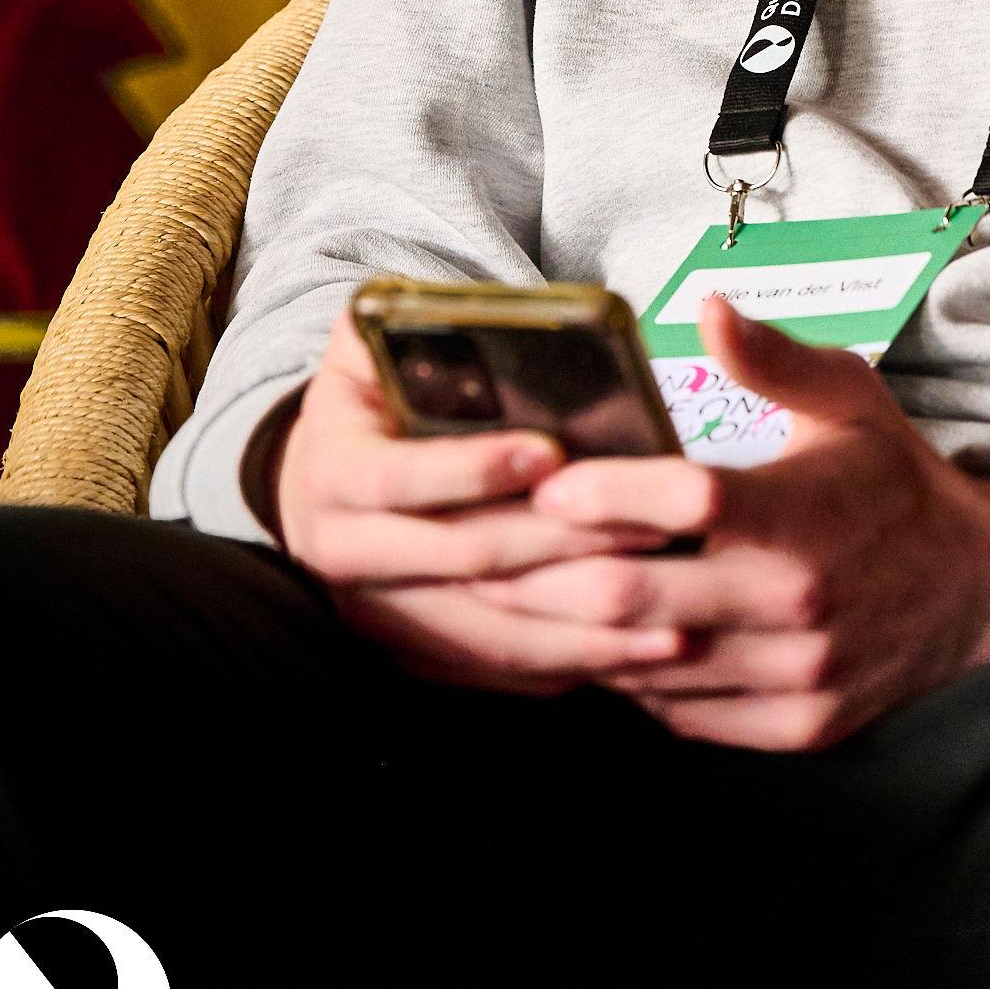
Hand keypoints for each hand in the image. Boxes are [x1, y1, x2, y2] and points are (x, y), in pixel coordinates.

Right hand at [273, 306, 700, 695]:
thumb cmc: (374, 397)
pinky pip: (498, 670)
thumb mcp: (374, 343)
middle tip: (651, 524)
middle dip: (561, 542)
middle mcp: (344, 553)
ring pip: (489, 632)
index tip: (551, 453)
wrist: (320, 484)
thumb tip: (500, 319)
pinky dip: (569, 662)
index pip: (399, 477)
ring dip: (583, 626)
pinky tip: (638, 650)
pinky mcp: (414, 655)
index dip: (473, 469)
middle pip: (463, 559)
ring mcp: (379, 616)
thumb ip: (419, 323)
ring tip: (669, 610)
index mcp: (332, 471)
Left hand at [472, 294, 989, 748]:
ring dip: (578, 635)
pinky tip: (601, 645)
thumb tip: (707, 304)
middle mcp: (798, 603)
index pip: (684, 502)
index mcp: (804, 515)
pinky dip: (632, 683)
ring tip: (522, 601)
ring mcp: (796, 675)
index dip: (604, 492)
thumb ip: (772, 359)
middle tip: (493, 552)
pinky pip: (682, 717)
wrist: (979, 589)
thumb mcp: (848, 400)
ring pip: (648, 668)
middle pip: (638, 599)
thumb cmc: (893, 480)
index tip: (548, 480)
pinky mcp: (796, 727)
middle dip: (549, 577)